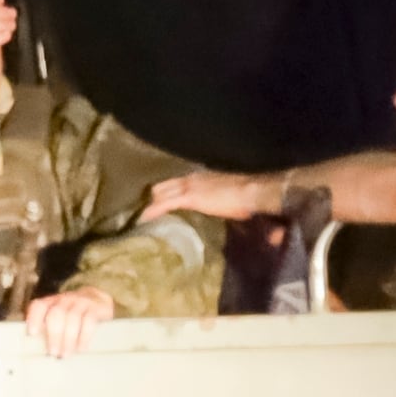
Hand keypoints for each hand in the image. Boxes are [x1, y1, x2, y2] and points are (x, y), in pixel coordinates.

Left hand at [26, 285, 116, 358]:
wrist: (99, 299)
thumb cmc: (73, 312)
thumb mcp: (59, 315)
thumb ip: (48, 326)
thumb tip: (38, 348)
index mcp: (52, 302)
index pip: (39, 305)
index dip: (34, 318)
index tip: (32, 334)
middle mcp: (65, 300)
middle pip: (56, 314)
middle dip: (54, 334)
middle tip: (53, 352)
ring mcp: (81, 302)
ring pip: (72, 318)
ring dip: (68, 338)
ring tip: (66, 354)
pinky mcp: (96, 308)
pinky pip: (89, 321)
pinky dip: (84, 336)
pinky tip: (81, 348)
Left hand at [143, 169, 279, 225]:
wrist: (253, 191)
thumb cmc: (248, 197)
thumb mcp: (231, 197)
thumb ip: (222, 202)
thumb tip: (227, 212)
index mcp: (202, 177)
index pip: (178, 181)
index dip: (167, 191)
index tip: (161, 200)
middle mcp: (193, 178)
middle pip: (165, 185)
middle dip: (155, 196)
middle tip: (148, 210)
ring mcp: (189, 186)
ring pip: (161, 193)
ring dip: (152, 204)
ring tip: (143, 216)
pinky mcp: (189, 197)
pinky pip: (164, 204)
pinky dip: (153, 211)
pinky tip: (144, 219)